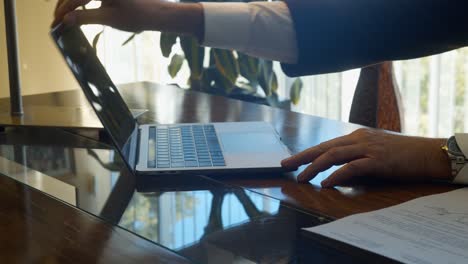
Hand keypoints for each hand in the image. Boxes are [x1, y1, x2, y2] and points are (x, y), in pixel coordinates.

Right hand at [51, 0, 202, 37]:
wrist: (157, 13)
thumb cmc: (136, 16)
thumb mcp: (109, 18)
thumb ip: (85, 18)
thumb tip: (66, 20)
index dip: (63, 11)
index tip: (55, 22)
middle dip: (64, 4)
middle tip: (57, 20)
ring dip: (72, 2)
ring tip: (65, 16)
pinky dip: (82, 1)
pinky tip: (78, 10)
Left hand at [281, 128, 451, 186]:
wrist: (427, 153)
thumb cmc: (401, 154)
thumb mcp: (373, 152)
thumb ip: (354, 158)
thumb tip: (335, 171)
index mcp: (356, 136)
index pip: (326, 145)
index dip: (307, 153)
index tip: (291, 160)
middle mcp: (358, 139)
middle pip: (323, 147)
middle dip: (302, 157)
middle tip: (285, 166)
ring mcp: (367, 148)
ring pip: (333, 155)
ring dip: (314, 167)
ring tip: (301, 178)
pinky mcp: (377, 160)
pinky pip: (352, 167)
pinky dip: (336, 175)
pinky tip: (326, 183)